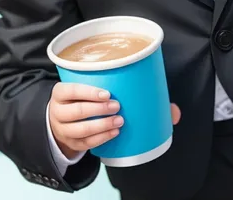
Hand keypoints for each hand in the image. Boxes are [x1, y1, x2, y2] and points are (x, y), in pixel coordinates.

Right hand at [49, 82, 180, 159]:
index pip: (71, 89)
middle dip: (99, 110)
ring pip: (80, 129)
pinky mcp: (72, 143)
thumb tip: (173, 111)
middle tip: (118, 107)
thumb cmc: (89, 98)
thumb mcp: (96, 89)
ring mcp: (63, 129)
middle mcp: (59, 111)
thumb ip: (126, 88)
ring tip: (119, 122)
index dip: (89, 91)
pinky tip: (113, 134)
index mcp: (62, 92)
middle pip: (77, 110)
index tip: (108, 93)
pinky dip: (100, 139)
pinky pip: (85, 143)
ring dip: (101, 126)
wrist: (65, 118)